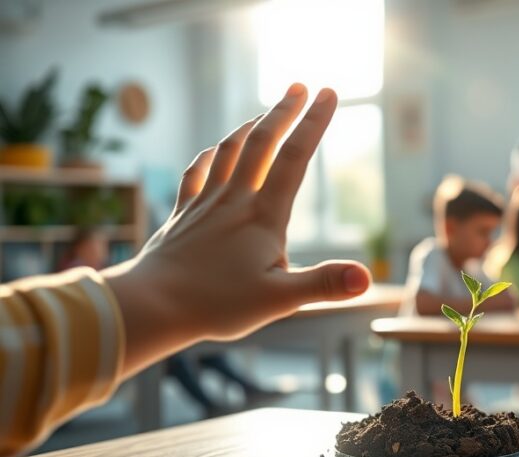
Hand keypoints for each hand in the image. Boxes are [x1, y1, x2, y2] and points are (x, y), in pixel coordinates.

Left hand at [104, 84, 370, 375]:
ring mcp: (205, 204)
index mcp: (263, 217)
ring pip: (229, 151)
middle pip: (262, 143)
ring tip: (264, 114)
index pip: (295, 159)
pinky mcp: (182, 215)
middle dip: (283, 111)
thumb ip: (324, 285)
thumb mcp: (280, 300)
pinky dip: (208, 156)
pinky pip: (196, 174)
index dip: (314, 123)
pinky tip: (214, 151)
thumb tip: (366, 279)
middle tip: (300, 86)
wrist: (150, 306)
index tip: (328, 93)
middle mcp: (235, 201)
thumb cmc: (216, 305)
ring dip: (250, 127)